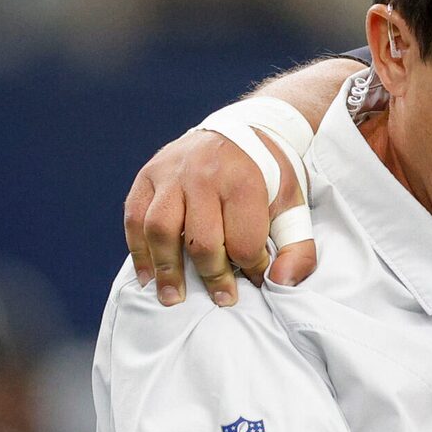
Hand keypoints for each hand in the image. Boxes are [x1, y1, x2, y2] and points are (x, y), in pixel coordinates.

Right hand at [123, 128, 309, 307]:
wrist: (242, 131)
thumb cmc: (268, 177)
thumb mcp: (294, 206)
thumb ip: (297, 249)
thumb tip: (281, 283)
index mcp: (243, 182)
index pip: (243, 243)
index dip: (252, 269)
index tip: (256, 279)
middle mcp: (202, 174)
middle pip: (201, 240)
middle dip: (212, 276)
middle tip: (221, 299)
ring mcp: (170, 173)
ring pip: (160, 230)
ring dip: (166, 269)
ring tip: (172, 298)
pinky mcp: (148, 175)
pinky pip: (134, 217)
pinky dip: (138, 249)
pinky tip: (148, 275)